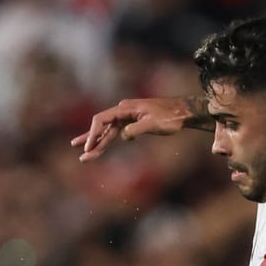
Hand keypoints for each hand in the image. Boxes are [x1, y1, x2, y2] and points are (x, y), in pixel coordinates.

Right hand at [71, 97, 195, 161]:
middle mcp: (123, 111)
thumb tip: (123, 136)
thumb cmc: (169, 117)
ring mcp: (127, 117)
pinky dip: (107, 140)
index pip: (101, 119)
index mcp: (125, 108)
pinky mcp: (131, 122)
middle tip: (83, 157)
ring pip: (107, 131)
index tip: (89, 147)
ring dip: (97, 143)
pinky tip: (99, 148)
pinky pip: (115, 132)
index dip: (92, 134)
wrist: (182, 112)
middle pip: (101, 127)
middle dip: (92, 142)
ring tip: (84, 155)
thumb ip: (137, 129)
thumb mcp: (153, 124)